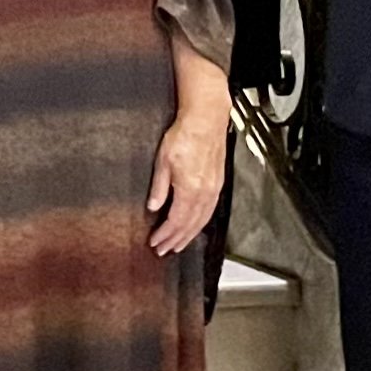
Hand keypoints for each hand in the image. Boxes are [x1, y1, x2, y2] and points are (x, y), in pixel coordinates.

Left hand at [148, 101, 227, 255]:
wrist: (206, 120)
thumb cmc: (185, 135)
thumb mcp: (163, 161)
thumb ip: (159, 187)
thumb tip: (153, 207)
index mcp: (190, 190)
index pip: (176, 221)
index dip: (165, 235)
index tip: (155, 242)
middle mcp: (204, 193)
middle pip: (190, 226)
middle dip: (176, 240)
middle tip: (164, 250)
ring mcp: (214, 189)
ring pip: (201, 221)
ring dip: (189, 235)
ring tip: (178, 244)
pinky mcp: (217, 184)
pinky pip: (209, 211)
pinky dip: (200, 223)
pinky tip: (194, 226)